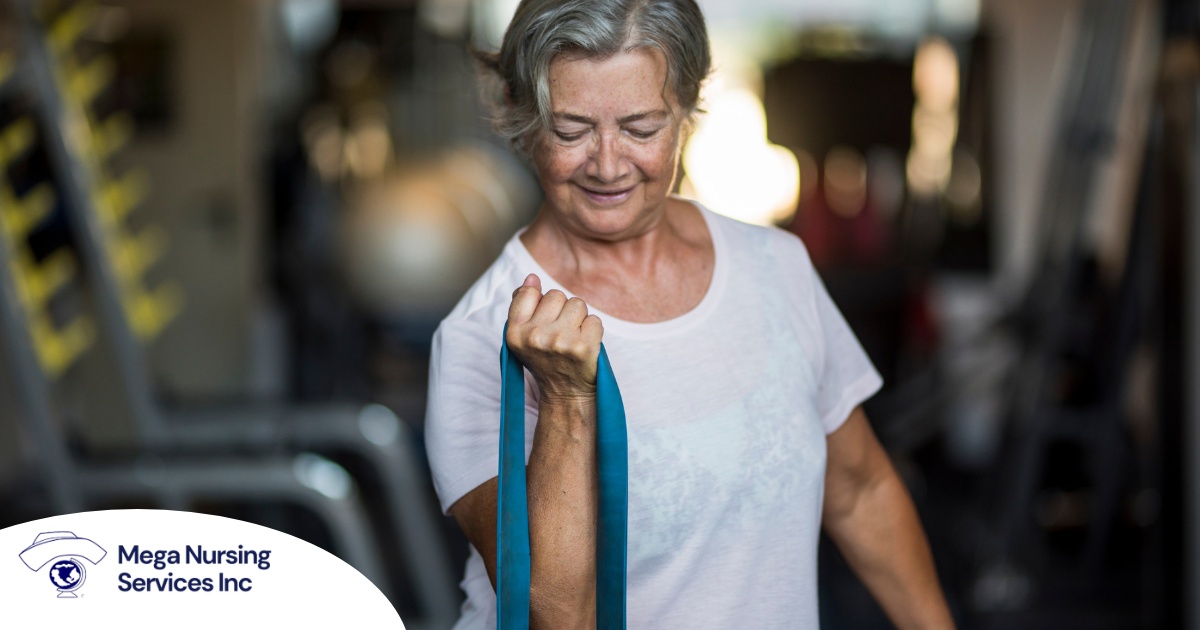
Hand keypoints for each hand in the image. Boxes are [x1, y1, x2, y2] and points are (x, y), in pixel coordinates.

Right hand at [506, 273, 602, 403]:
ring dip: (579, 318)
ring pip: (578, 304)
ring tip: (573, 337)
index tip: (544, 320)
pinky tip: (584, 345)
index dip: (541, 302)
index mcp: (514, 332)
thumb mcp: (524, 336)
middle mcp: (535, 337)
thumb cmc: (546, 359)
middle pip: (556, 295)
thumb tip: (532, 277)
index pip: (529, 292)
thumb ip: (523, 304)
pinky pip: (595, 320)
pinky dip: (593, 330)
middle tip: (560, 333)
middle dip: (562, 309)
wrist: (566, 393)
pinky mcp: (583, 347)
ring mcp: (560, 341)